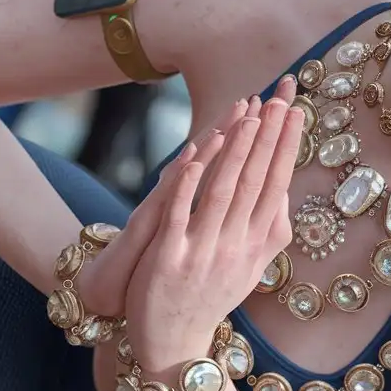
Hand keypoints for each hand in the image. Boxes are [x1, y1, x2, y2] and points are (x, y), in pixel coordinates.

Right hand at [75, 97, 258, 316]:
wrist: (113, 293)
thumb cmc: (157, 264)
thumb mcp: (192, 236)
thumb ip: (214, 211)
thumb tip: (247, 191)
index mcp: (195, 201)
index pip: (231, 162)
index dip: (254, 138)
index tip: (278, 111)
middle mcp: (178, 196)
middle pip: (212, 156)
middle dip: (239, 128)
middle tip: (260, 98)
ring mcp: (161, 207)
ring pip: (191, 168)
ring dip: (215, 142)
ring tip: (237, 115)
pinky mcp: (143, 227)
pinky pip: (163, 201)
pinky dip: (178, 180)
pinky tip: (192, 158)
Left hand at [126, 79, 302, 367]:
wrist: (174, 343)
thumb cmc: (212, 296)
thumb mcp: (253, 267)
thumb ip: (271, 229)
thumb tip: (285, 188)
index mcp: (258, 244)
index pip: (278, 185)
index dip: (287, 147)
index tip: (296, 112)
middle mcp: (237, 246)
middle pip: (256, 181)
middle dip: (270, 136)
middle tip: (280, 97)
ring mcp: (204, 252)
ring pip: (224, 191)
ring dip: (238, 149)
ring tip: (248, 113)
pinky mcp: (169, 259)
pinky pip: (181, 213)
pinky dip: (190, 182)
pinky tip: (198, 152)